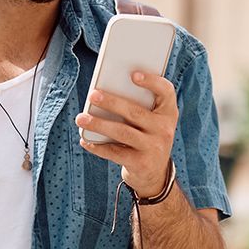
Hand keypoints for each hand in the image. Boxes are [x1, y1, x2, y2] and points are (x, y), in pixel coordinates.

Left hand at [76, 69, 178, 198]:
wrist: (154, 174)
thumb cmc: (146, 137)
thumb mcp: (150, 122)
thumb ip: (137, 106)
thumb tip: (104, 94)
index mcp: (168, 112)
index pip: (166, 92)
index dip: (151, 81)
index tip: (133, 74)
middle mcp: (164, 129)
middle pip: (135, 112)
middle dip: (112, 102)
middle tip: (92, 95)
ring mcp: (154, 147)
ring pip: (122, 132)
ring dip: (99, 124)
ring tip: (81, 118)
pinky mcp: (141, 164)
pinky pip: (115, 153)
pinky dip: (98, 147)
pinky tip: (85, 140)